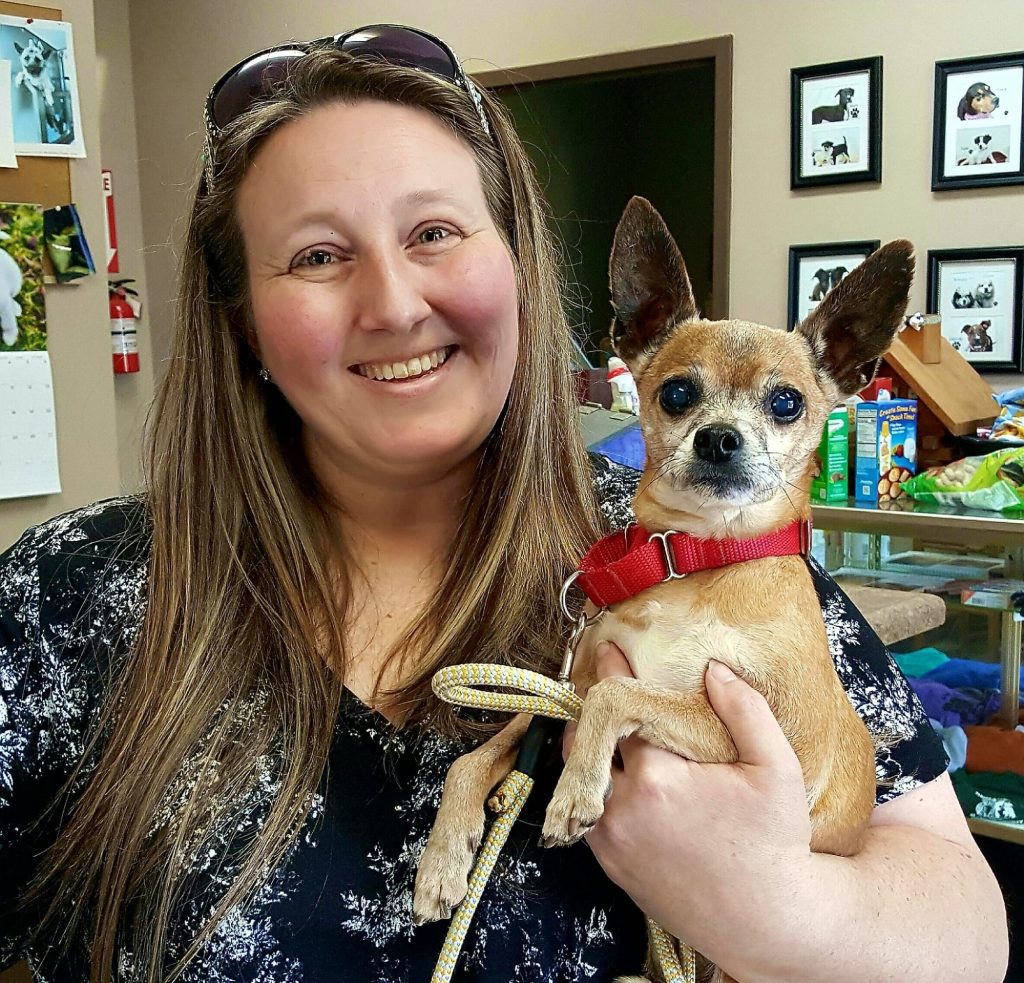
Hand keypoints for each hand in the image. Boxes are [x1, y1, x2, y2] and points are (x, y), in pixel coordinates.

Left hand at [563, 642, 813, 960]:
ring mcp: (612, 840)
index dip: (613, 674)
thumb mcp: (777, 770)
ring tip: (609, 730)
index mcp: (658, 777)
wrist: (767, 922)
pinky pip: (588, 812)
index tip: (607, 649)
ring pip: (581, 777)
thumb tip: (714, 670)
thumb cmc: (776, 843)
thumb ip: (746, 711)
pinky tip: (615, 774)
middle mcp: (623, 808)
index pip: (620, 710)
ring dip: (590, 750)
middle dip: (594, 712)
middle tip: (606, 691)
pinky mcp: (611, 865)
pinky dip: (595, 787)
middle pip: (588, 741)